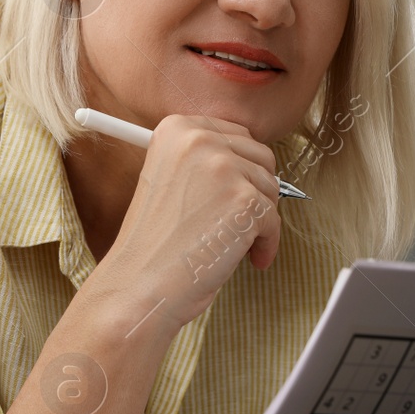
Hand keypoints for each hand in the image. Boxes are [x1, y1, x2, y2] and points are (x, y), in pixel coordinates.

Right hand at [93, 114, 281, 328]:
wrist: (140, 284)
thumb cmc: (154, 243)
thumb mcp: (169, 179)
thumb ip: (204, 161)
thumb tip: (250, 161)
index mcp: (176, 129)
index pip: (236, 135)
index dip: (241, 168)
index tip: (235, 192)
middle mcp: (199, 139)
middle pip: (261, 156)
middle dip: (256, 190)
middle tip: (238, 220)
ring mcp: (224, 168)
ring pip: (271, 187)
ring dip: (260, 219)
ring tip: (233, 241)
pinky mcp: (244, 200)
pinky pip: (274, 219)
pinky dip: (266, 244)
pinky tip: (248, 258)